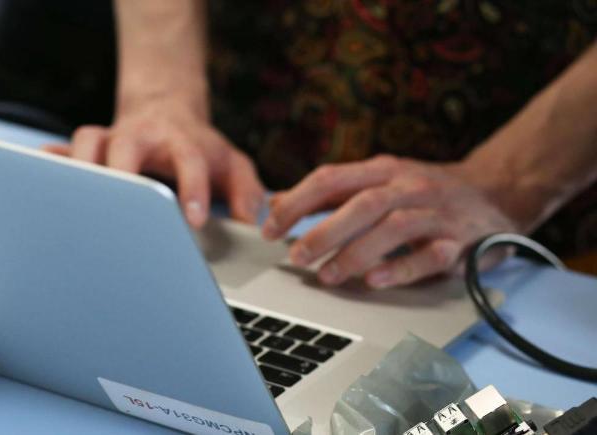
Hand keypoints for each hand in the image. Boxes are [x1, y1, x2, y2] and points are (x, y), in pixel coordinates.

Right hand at [44, 95, 263, 227]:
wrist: (167, 113)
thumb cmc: (201, 148)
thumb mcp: (233, 165)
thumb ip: (247, 192)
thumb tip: (250, 223)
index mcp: (183, 142)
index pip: (190, 161)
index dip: (193, 188)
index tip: (194, 220)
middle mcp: (144, 137)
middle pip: (127, 146)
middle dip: (123, 175)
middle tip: (124, 212)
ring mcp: (112, 139)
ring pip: (88, 142)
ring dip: (81, 169)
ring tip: (78, 204)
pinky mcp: (90, 148)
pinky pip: (64, 150)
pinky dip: (52, 163)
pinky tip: (44, 184)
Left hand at [262, 155, 516, 287]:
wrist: (496, 190)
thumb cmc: (425, 190)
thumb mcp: (380, 180)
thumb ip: (333, 192)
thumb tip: (277, 202)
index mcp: (382, 170)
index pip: (331, 179)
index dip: (296, 202)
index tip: (269, 228)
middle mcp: (408, 186)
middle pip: (360, 204)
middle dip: (323, 231)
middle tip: (295, 257)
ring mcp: (436, 213)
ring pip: (392, 228)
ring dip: (356, 253)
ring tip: (327, 276)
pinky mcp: (459, 241)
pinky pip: (430, 255)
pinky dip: (401, 268)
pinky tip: (376, 281)